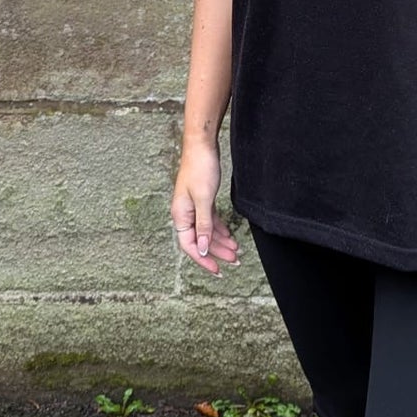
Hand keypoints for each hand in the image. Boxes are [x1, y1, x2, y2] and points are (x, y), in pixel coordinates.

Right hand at [171, 141, 239, 275]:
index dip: (203, 259)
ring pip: (206, 232)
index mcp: (180, 215)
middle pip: (200, 240)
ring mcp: (192, 208)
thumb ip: (203, 225)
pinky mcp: (202, 201)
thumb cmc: (200, 168)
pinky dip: (220, 230)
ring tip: (236, 251)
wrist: (202, 146)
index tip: (217, 270)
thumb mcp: (204, 199)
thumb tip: (201, 248)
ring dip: (220, 242)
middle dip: (217, 252)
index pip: (190, 245)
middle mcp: (184, 214)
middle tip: (234, 262)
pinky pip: (210, 221)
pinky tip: (230, 237)